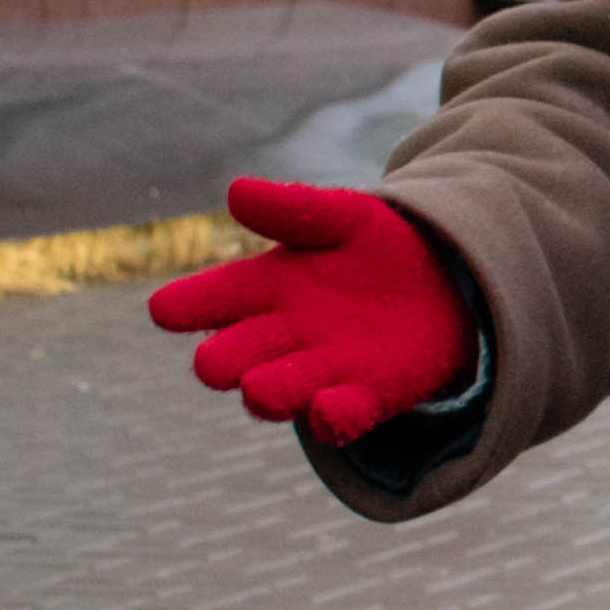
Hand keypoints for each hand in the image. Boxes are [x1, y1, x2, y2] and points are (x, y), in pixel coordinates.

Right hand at [147, 178, 473, 445]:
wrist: (444, 282)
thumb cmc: (374, 245)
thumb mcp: (342, 216)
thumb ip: (292, 208)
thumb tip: (235, 191)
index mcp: (261, 287)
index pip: (210, 297)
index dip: (185, 305)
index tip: (165, 310)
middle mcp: (277, 338)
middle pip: (229, 356)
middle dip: (221, 361)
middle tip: (216, 362)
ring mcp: (317, 372)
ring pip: (273, 393)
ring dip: (267, 393)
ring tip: (260, 388)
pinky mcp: (363, 399)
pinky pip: (340, 419)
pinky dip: (333, 417)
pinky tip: (331, 407)